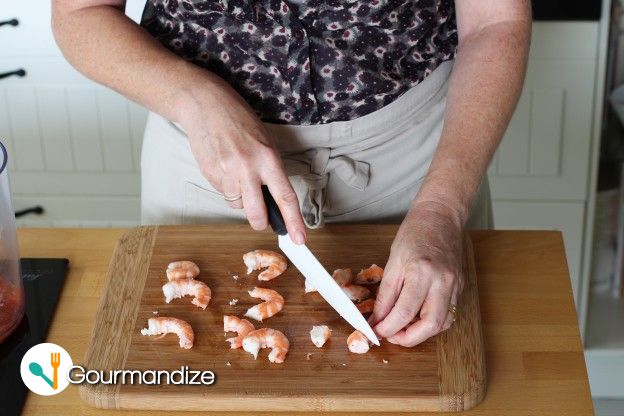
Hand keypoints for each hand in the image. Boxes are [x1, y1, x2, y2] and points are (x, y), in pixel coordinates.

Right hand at [176, 77, 305, 243]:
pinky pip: (224, 194)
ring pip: (237, 205)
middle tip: (262, 219)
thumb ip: (270, 171)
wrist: (205, 104)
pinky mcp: (210, 176)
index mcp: (268, 158)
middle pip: (257, 214)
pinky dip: (227, 187)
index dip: (294, 221)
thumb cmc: (239, 121)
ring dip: (240, 198)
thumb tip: (274, 201)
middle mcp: (248, 168)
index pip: (285, 197)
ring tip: (237, 171)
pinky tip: (224, 167)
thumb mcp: (264, 142)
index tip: (300, 239)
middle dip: (260, 222)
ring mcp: (226, 173)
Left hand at [369, 201, 464, 345]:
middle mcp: (443, 282)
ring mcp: (455, 285)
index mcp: (422, 272)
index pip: (404, 312)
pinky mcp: (460, 287)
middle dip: (408, 338)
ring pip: (443, 324)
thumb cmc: (415, 233)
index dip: (388, 327)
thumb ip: (386, 294)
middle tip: (391, 336)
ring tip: (402, 328)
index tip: (376, 330)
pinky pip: (448, 314)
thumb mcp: (392, 261)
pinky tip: (417, 318)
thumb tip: (377, 318)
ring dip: (421, 333)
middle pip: (430, 325)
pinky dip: (432, 322)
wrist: (440, 216)